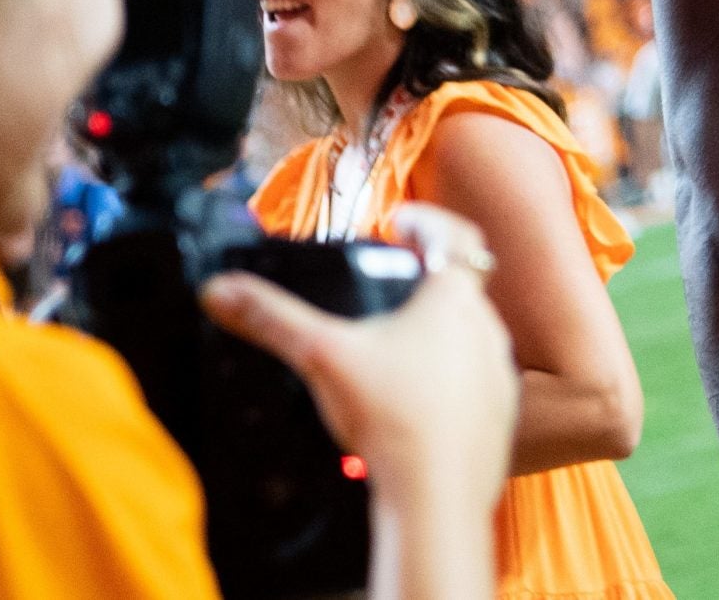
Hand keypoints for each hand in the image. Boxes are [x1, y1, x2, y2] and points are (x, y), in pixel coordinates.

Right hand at [202, 203, 518, 516]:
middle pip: (462, 288)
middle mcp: (487, 329)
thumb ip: (272, 319)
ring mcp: (498, 374)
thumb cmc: (391, 418)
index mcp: (454, 299)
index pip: (456, 236)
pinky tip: (414, 400)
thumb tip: (220, 290)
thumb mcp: (321, 357)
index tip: (403, 220)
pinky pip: (474, 384)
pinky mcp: (499, 416)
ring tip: (396, 345)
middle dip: (426, 282)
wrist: (437, 497)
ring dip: (438, 333)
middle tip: (392, 283)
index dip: (429, 221)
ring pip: (469, 337)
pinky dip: (447, 380)